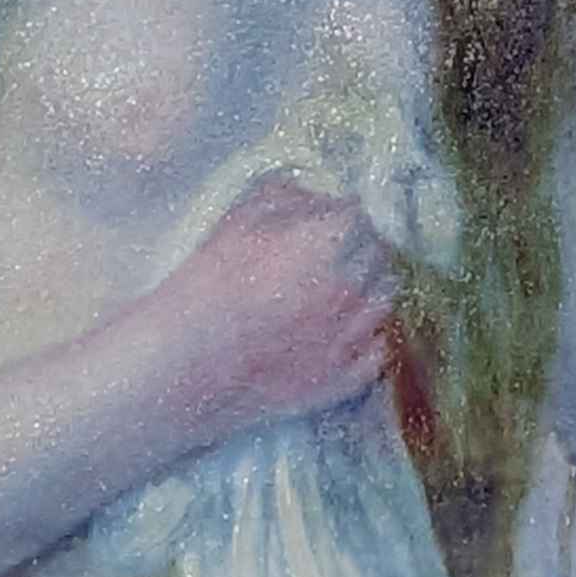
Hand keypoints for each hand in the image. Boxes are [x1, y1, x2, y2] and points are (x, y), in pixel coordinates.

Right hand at [141, 177, 397, 451]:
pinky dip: (366, 340)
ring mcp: (353, 336)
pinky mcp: (345, 378)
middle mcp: (354, 286)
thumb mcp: (240, 218)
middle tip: (329, 261)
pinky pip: (378, 352)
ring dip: (366, 294)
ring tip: (335, 298)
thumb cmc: (210, 282)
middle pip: (380, 259)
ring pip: (384, 304)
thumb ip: (289, 197)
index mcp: (333, 240)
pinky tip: (341, 336)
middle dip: (360, 253)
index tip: (327, 224)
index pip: (361, 217)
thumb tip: (318, 201)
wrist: (191, 358)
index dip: (341, 219)